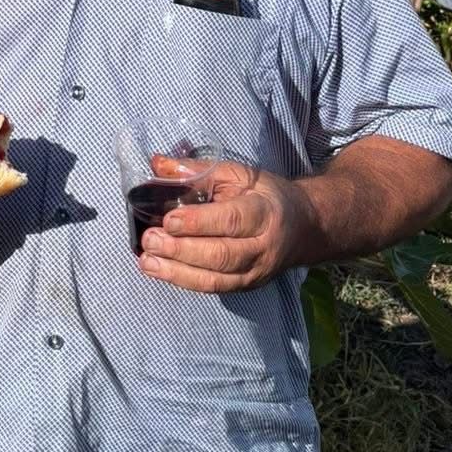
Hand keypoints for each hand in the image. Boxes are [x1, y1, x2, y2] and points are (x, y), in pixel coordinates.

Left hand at [136, 154, 316, 291]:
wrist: (304, 227)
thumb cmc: (264, 195)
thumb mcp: (237, 174)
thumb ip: (197, 170)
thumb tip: (156, 163)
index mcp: (264, 213)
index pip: (231, 220)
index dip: (198, 222)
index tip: (168, 219)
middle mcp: (262, 247)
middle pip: (221, 255)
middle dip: (181, 250)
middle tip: (149, 240)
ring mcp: (255, 272)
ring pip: (215, 279)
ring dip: (177, 272)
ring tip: (147, 261)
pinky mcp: (246, 286)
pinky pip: (213, 288)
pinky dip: (184, 282)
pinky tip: (160, 271)